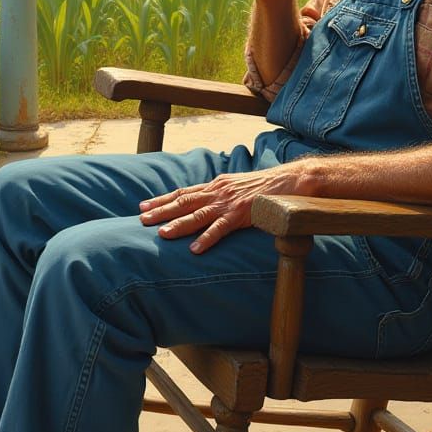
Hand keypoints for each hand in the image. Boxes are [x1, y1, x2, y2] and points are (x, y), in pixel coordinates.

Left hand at [138, 167, 299, 252]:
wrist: (290, 181)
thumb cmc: (265, 187)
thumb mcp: (237, 187)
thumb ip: (221, 195)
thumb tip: (205, 205)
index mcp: (216, 185)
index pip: (183, 192)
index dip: (162, 199)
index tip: (144, 206)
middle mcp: (219, 191)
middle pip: (184, 201)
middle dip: (161, 210)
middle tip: (141, 219)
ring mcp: (230, 202)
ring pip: (198, 214)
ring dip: (178, 224)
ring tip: (161, 234)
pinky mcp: (242, 214)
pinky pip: (221, 228)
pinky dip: (207, 238)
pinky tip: (195, 249)